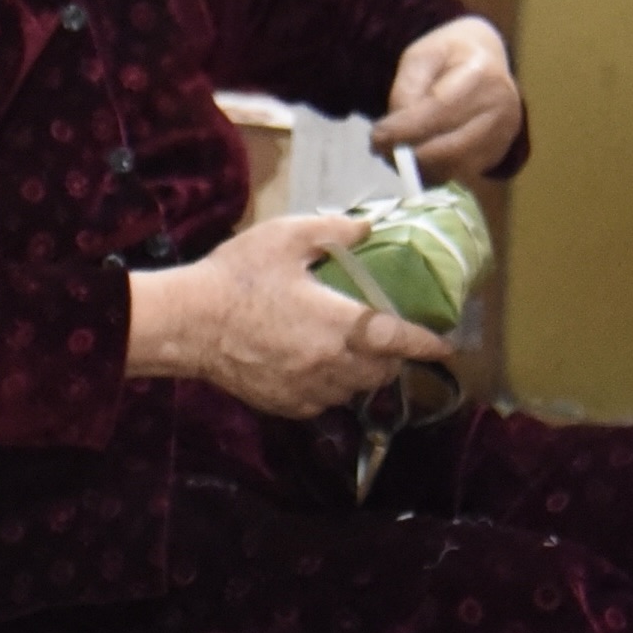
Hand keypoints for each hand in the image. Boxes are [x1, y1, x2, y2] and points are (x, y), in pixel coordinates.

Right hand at [130, 211, 455, 419]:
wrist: (185, 323)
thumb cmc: (236, 277)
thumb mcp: (284, 237)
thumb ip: (333, 231)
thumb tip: (369, 228)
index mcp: (340, 324)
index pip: (400, 339)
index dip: (428, 343)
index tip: (447, 345)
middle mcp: (332, 364)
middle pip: (383, 371)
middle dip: (392, 356)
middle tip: (384, 336)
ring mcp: (309, 389)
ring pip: (355, 389)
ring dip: (363, 373)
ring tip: (351, 351)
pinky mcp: (286, 404)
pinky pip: (324, 401)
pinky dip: (331, 386)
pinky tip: (315, 366)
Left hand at [373, 16, 520, 179]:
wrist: (486, 59)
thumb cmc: (450, 56)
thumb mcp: (420, 57)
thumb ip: (405, 90)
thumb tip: (394, 131)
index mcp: (480, 73)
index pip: (440, 110)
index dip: (405, 129)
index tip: (376, 138)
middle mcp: (500, 106)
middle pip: (451, 146)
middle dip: (410, 154)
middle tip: (381, 150)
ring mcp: (504, 133)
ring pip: (456, 167)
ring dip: (420, 168)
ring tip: (396, 155)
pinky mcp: (498, 152)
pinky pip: (462, 174)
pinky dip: (434, 173)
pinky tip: (417, 161)